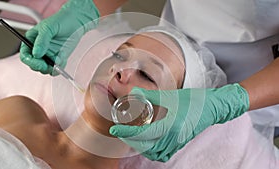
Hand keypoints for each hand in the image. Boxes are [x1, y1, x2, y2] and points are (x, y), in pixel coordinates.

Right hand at [20, 0, 98, 74]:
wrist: (76, 22)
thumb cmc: (61, 21)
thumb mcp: (49, 28)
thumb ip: (42, 40)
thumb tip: (36, 54)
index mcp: (31, 41)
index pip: (25, 56)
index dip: (30, 61)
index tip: (40, 63)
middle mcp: (37, 50)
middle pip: (34, 65)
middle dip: (41, 66)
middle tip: (50, 64)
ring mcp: (47, 55)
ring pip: (44, 69)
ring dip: (51, 68)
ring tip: (59, 58)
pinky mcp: (57, 59)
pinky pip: (55, 69)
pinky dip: (59, 68)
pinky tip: (63, 59)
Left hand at [109, 84, 248, 161]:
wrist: (212, 107)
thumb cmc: (194, 100)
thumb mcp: (170, 96)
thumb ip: (150, 95)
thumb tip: (134, 92)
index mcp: (170, 126)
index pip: (143, 134)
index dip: (126, 132)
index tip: (114, 130)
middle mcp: (173, 138)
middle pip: (146, 147)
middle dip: (131, 140)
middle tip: (121, 131)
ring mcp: (177, 143)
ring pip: (153, 153)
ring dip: (140, 147)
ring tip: (132, 136)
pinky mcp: (179, 144)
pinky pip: (162, 153)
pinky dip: (151, 151)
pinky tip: (147, 141)